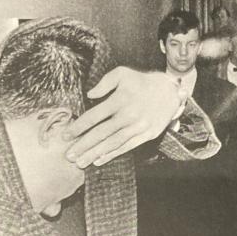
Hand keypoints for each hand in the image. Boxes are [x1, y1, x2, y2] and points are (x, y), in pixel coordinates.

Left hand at [64, 67, 180, 167]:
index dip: (79, 127)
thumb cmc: (141, 81)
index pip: (94, 116)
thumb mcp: (122, 73)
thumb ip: (104, 83)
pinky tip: (100, 160)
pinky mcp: (146, 135)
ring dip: (95, 154)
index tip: (66, 135)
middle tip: (69, 155)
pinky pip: (127, 147)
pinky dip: (112, 155)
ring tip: (81, 162)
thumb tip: (89, 95)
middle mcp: (128, 115)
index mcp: (119, 100)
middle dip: (83, 146)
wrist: (170, 91)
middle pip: (101, 134)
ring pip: (112, 143)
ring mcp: (138, 127)